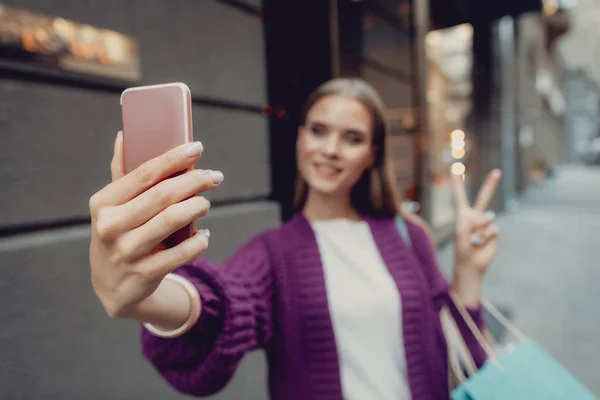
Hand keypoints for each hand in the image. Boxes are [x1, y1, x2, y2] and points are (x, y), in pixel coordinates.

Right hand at [89, 132, 222, 318]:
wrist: (112, 285)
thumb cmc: (118, 233)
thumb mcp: (112, 207)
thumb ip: (121, 173)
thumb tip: (124, 135)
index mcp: (104, 203)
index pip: (144, 174)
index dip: (174, 158)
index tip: (198, 148)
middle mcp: (112, 226)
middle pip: (163, 195)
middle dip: (195, 181)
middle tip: (215, 177)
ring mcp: (128, 251)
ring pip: (173, 219)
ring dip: (198, 206)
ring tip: (206, 202)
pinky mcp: (146, 273)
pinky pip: (184, 252)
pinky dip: (200, 241)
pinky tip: (203, 235)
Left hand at [450, 169, 501, 276]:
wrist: (471, 265)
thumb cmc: (462, 249)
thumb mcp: (461, 232)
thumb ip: (473, 220)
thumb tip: (491, 215)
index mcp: (463, 215)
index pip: (460, 197)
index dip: (458, 184)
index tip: (454, 170)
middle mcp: (476, 217)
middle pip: (484, 197)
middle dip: (491, 184)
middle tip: (497, 171)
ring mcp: (486, 224)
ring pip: (488, 218)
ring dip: (479, 231)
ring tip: (473, 241)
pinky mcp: (494, 233)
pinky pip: (493, 229)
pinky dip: (486, 237)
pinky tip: (482, 244)